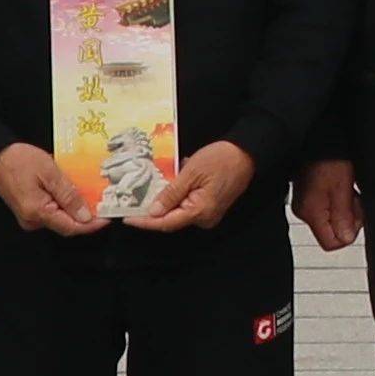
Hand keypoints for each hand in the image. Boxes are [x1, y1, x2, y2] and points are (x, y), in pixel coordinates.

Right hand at [0, 143, 94, 233]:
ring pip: (59, 218)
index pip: (71, 227)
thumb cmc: (19, 160)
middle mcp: (32, 220)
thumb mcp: (50, 172)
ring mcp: (29, 217)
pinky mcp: (28, 211)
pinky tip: (71, 193)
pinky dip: (64, 205)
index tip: (107, 218)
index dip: (91, 225)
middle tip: (101, 203)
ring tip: (88, 194)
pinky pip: (51, 212)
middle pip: (66, 224)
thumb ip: (68, 195)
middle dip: (85, 216)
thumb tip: (85, 216)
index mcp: (37, 212)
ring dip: (74, 209)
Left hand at [137, 138, 258, 230]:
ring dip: (165, 200)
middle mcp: (205, 218)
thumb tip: (154, 211)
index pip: (166, 223)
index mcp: (200, 211)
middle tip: (133, 201)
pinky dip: (177, 195)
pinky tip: (171, 181)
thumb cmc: (221, 159)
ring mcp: (209, 213)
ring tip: (152, 186)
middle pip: (171, 219)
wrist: (246, 152)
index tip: (127, 218)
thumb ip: (171, 193)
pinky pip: (188, 205)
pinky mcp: (210, 206)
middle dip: (153, 210)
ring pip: (179, 211)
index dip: (145, 222)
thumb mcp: (191, 172)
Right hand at [301, 157, 363, 254]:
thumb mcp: (342, 186)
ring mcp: (305, 204)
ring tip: (346, 188)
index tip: (355, 212)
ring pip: (332, 221)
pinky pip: (327, 209)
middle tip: (352, 197)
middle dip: (348, 218)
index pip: (331, 243)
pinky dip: (338, 201)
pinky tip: (341, 186)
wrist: (318, 138)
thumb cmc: (328, 157)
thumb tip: (346, 238)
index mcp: (311, 212)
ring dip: (344, 208)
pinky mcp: (308, 196)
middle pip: (332, 232)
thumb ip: (344, 215)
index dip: (349, 231)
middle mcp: (305, 212)